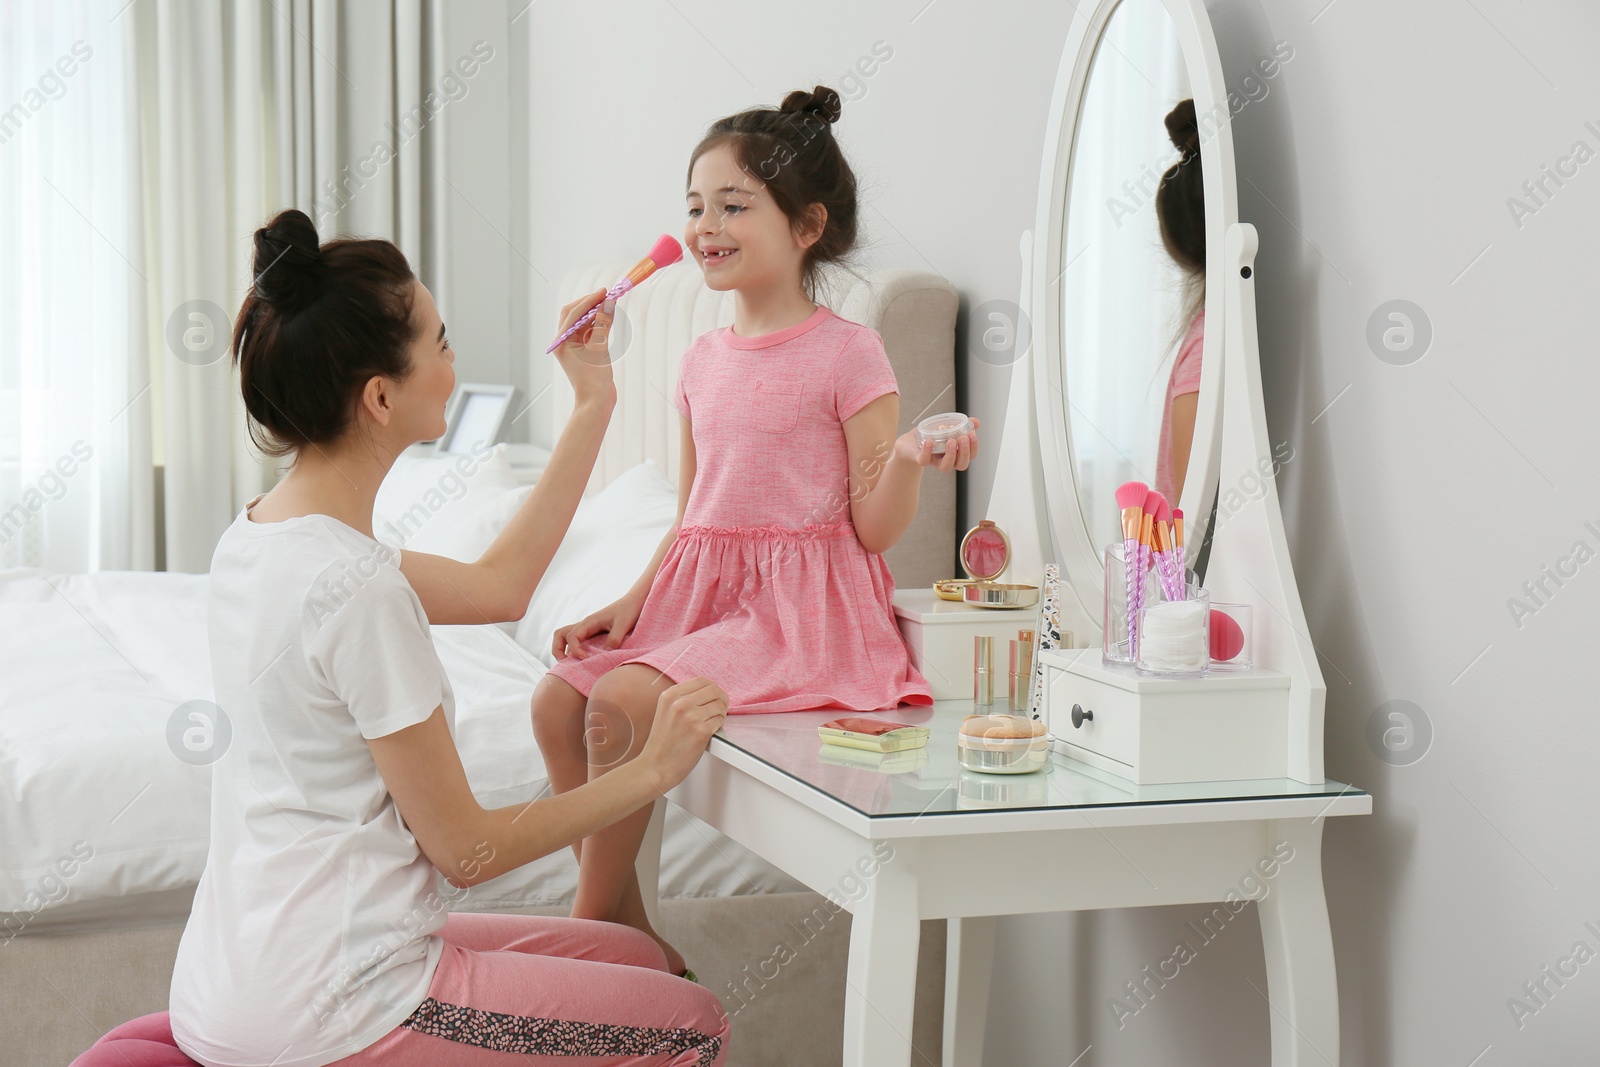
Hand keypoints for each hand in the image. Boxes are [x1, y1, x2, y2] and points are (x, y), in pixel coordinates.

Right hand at [551, 590, 645, 660]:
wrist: (635, 602)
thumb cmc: (629, 610)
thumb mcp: (624, 624)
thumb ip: (615, 638)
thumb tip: (605, 652)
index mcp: (589, 622)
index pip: (572, 636)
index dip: (575, 650)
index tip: (586, 660)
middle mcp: (585, 625)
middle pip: (560, 635)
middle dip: (558, 650)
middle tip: (566, 664)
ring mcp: (587, 629)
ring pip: (566, 638)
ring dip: (564, 651)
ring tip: (572, 666)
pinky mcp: (593, 634)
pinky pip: (577, 642)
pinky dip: (575, 651)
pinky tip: (585, 662)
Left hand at [553, 287, 617, 408]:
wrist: (596, 402)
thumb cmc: (594, 378)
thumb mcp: (600, 348)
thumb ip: (604, 324)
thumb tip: (609, 303)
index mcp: (561, 341)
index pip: (573, 313)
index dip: (588, 300)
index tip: (604, 292)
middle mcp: (565, 342)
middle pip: (574, 314)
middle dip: (590, 304)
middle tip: (606, 296)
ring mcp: (574, 346)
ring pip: (583, 322)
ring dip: (596, 312)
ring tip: (611, 303)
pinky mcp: (585, 351)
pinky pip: (591, 331)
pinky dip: (599, 323)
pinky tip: (609, 316)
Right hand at [638, 678, 727, 790]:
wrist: (655, 767)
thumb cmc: (662, 744)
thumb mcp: (665, 711)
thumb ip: (682, 699)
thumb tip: (707, 692)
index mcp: (670, 695)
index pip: (701, 680)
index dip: (712, 689)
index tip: (713, 698)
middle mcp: (680, 703)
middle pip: (714, 690)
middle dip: (721, 699)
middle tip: (720, 710)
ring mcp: (691, 716)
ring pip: (720, 705)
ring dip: (720, 714)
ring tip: (711, 724)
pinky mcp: (701, 731)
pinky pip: (720, 721)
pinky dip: (718, 727)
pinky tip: (708, 733)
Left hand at [895, 416, 979, 471]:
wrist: (908, 443)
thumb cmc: (930, 436)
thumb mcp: (946, 427)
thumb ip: (961, 424)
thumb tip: (976, 422)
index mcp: (955, 453)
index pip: (970, 455)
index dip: (973, 447)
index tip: (972, 434)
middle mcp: (946, 460)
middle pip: (961, 464)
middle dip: (965, 452)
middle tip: (963, 438)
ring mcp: (933, 461)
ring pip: (945, 468)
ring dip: (951, 455)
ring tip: (951, 441)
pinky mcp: (919, 459)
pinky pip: (924, 460)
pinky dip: (927, 451)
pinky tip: (930, 441)